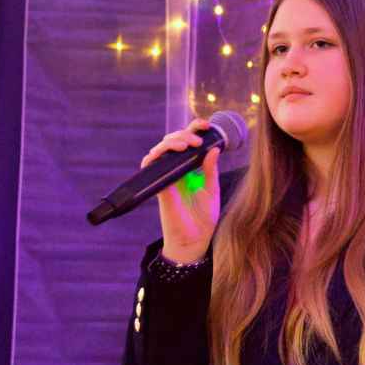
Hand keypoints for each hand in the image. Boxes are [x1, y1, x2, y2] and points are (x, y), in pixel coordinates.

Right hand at [140, 118, 220, 263]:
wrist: (194, 240)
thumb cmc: (204, 216)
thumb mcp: (212, 189)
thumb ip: (211, 169)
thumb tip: (214, 149)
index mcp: (191, 167)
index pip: (189, 142)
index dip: (194, 129)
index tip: (206, 125)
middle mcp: (176, 169)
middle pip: (174, 141)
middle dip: (184, 133)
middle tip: (197, 140)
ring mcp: (166, 176)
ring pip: (161, 149)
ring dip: (172, 141)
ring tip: (187, 144)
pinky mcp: (158, 186)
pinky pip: (149, 165)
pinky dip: (155, 155)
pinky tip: (168, 152)